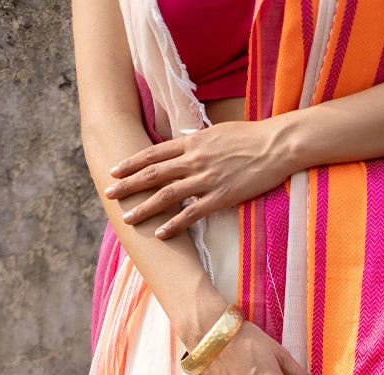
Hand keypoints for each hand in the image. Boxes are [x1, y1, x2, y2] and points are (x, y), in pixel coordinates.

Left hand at [104, 119, 294, 239]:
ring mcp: (206, 179)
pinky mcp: (220, 197)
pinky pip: (191, 214)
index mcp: (192, 141)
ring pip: (167, 195)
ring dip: (144, 207)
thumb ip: (198, 141)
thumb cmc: (250, 137)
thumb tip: (185, 145)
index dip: (131, 163)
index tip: (114, 170)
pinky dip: (174, 224)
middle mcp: (194, 160)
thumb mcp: (218, 132)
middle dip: (127, 184)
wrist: (276, 145)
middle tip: (108, 194)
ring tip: (127, 218)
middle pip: (152, 173)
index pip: (154, 153)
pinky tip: (160, 234)